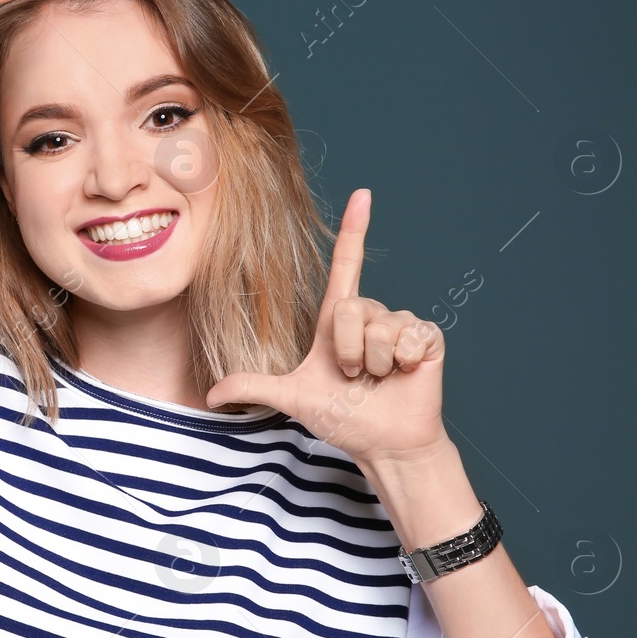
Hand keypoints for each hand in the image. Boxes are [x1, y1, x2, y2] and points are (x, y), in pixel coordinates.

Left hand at [204, 189, 449, 464]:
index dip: (354, 230)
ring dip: (373, 362)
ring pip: (379, 326)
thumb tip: (209, 396)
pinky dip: (401, 362)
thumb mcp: (292, 398)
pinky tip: (404, 374)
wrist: (382, 443)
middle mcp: (371, 315)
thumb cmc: (343, 418)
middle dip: (348, 351)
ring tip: (378, 379)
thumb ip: (252, 388)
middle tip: (354, 376)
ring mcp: (400, 325)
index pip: (346, 265)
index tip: (362, 195)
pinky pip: (409, 336)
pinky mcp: (427, 338)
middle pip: (352, 307)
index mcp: (339, 321)